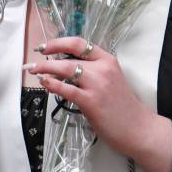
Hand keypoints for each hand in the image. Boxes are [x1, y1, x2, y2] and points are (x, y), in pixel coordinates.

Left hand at [27, 37, 165, 158]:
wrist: (139, 128)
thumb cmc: (123, 106)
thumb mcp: (110, 79)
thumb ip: (92, 71)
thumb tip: (63, 68)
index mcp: (107, 60)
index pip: (79, 43)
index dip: (58, 42)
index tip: (44, 47)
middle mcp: (102, 68)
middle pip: (69, 57)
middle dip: (47, 59)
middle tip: (33, 64)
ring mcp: (97, 84)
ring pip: (65, 69)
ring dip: (46, 69)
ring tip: (35, 72)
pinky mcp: (91, 101)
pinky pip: (66, 89)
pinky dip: (52, 84)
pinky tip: (45, 83)